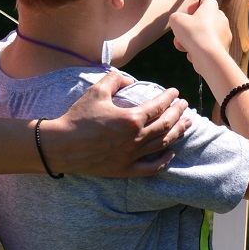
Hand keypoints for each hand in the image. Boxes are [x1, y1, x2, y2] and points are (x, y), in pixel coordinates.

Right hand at [46, 71, 190, 175]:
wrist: (61, 145)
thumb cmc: (78, 117)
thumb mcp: (97, 91)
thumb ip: (116, 79)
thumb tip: (130, 79)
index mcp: (131, 118)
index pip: (159, 106)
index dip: (170, 98)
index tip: (175, 92)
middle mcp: (135, 138)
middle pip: (166, 125)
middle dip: (178, 113)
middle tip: (185, 105)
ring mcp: (132, 156)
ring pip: (163, 144)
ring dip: (178, 132)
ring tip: (187, 123)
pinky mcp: (125, 170)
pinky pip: (151, 168)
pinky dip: (164, 161)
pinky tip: (171, 153)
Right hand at [169, 0, 231, 72]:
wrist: (209, 55)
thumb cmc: (194, 33)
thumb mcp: (176, 20)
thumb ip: (175, 17)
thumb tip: (177, 21)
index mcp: (212, 9)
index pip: (207, 2)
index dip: (196, 5)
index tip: (188, 12)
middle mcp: (221, 20)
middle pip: (204, 21)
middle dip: (190, 28)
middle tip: (181, 33)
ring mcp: (224, 35)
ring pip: (205, 36)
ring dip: (191, 40)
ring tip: (181, 46)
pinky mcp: (224, 49)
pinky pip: (208, 48)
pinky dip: (199, 50)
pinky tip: (192, 55)